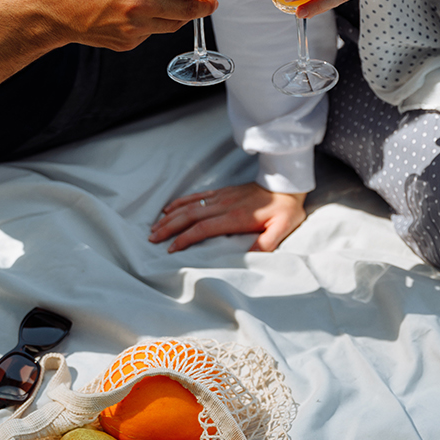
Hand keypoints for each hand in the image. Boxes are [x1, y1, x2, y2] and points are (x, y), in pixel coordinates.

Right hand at [22, 0, 230, 51]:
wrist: (51, 10)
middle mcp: (140, 4)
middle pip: (188, 8)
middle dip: (206, 6)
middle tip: (214, 2)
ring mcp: (134, 27)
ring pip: (173, 23)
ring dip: (182, 14)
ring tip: (183, 5)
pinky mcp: (128, 43)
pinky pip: (152, 33)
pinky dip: (154, 23)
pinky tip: (140, 14)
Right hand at [149, 183, 306, 252]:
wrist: (286, 183)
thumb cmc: (285, 209)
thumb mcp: (282, 229)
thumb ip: (266, 243)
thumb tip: (252, 257)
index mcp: (236, 217)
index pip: (203, 228)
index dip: (185, 238)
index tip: (171, 249)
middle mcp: (224, 205)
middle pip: (189, 216)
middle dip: (169, 228)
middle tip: (152, 239)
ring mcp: (221, 197)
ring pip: (189, 206)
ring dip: (170, 217)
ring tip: (154, 227)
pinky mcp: (221, 192)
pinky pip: (196, 196)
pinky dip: (179, 202)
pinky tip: (168, 209)